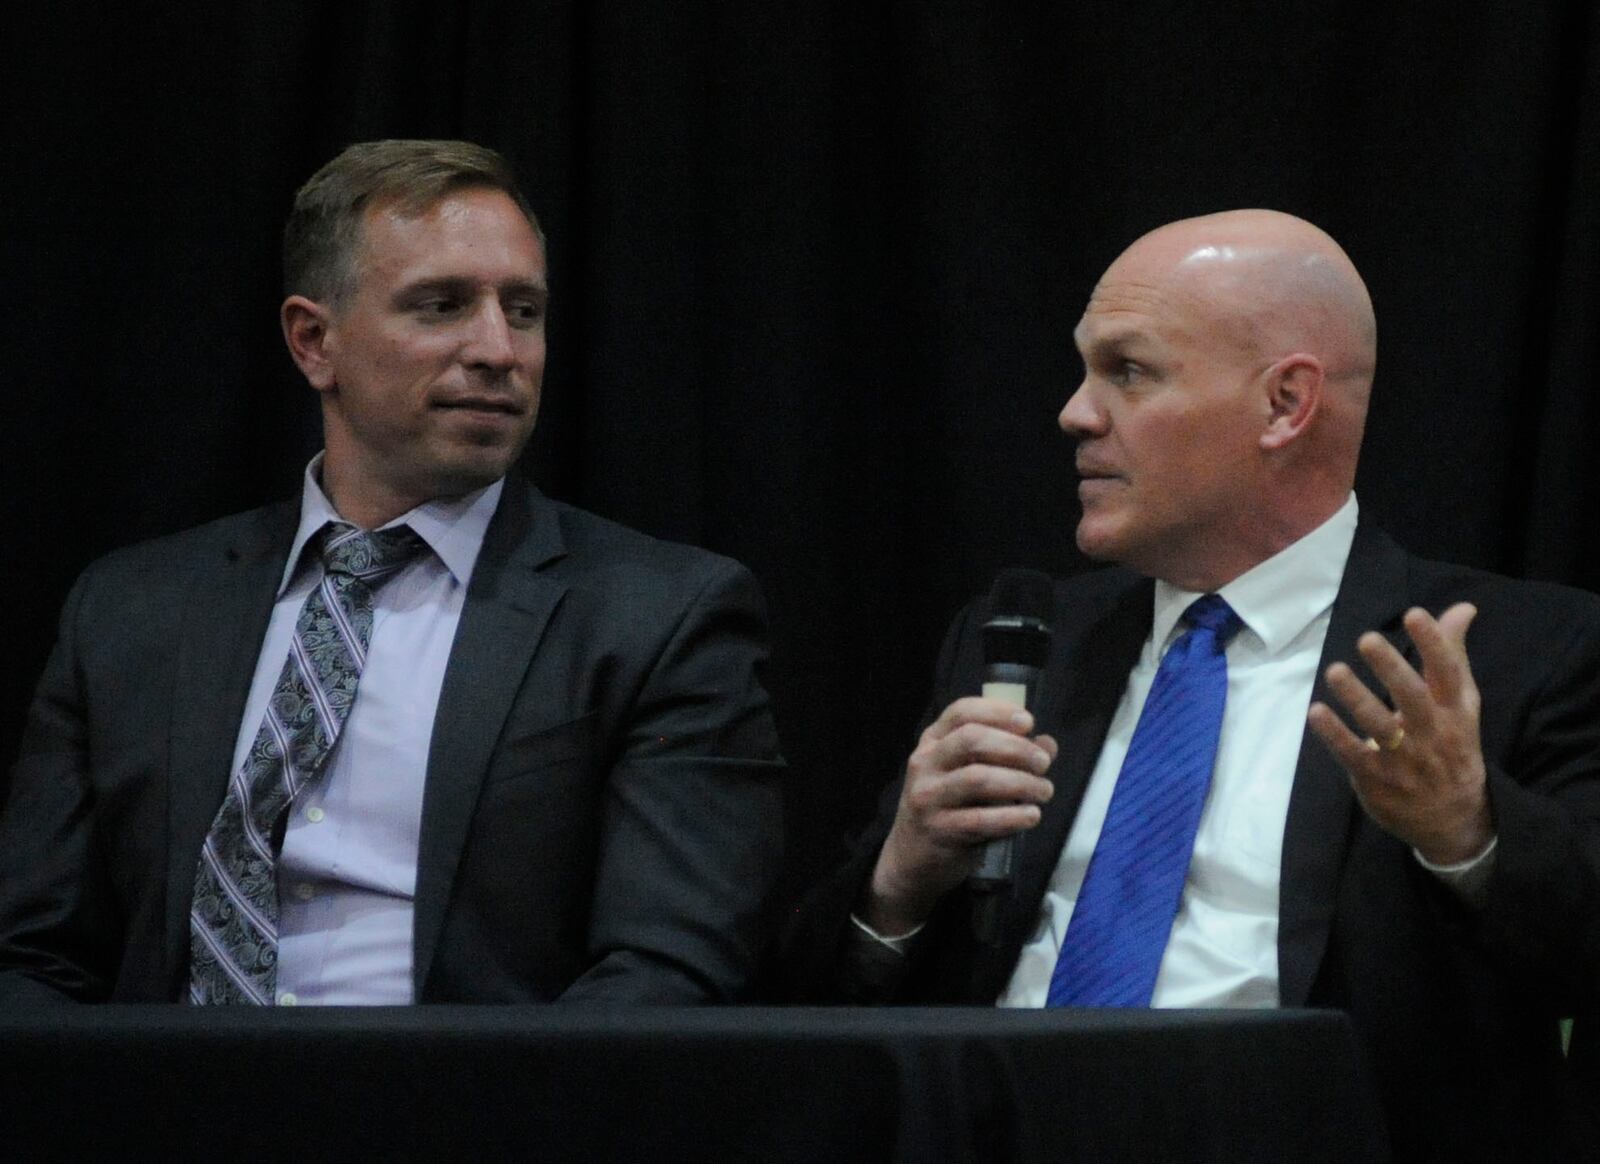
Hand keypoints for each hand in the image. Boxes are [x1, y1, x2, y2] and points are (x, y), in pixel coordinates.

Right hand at [864, 697, 1056, 935]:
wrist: (912, 856)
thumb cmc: (948, 806)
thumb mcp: (966, 773)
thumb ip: (1006, 755)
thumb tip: (1046, 744)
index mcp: (932, 741)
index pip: (961, 712)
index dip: (997, 712)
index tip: (1028, 722)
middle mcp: (925, 763)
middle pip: (971, 740)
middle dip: (1015, 748)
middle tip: (1043, 763)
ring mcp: (928, 797)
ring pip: (978, 779)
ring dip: (1020, 783)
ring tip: (1044, 791)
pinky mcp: (939, 830)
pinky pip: (981, 820)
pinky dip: (1012, 817)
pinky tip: (1031, 816)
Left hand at [1306, 603, 1492, 863]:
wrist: (1455, 819)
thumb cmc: (1452, 745)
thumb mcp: (1460, 703)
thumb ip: (1452, 654)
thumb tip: (1462, 608)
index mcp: (1455, 710)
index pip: (1448, 672)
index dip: (1434, 643)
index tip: (1413, 614)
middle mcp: (1432, 732)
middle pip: (1413, 698)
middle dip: (1391, 669)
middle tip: (1367, 639)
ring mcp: (1404, 758)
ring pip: (1380, 726)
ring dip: (1356, 698)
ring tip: (1335, 671)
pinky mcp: (1376, 778)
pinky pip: (1353, 754)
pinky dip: (1334, 735)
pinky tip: (1315, 712)